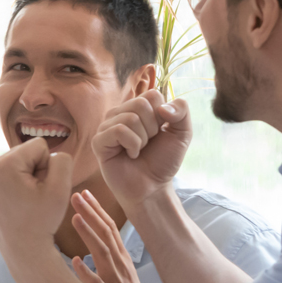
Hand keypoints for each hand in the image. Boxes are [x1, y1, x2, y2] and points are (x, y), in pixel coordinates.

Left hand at [0, 137, 74, 252]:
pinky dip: (12, 183)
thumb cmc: (43, 220)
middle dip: (34, 170)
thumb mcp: (61, 188)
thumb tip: (51, 153)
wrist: (23, 249)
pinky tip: (15, 201)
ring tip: (25, 199)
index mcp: (4, 164)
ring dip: (24, 176)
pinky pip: (4, 173)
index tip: (41, 189)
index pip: (39, 146)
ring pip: (15, 162)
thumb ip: (62, 160)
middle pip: (25, 152)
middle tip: (33, 197)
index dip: (47, 167)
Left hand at [69, 191, 170, 282]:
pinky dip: (86, 273)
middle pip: (106, 234)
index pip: (111, 228)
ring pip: (103, 254)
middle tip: (76, 195)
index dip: (98, 210)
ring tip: (75, 217)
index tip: (85, 193)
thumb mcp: (123, 273)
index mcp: (122, 259)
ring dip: (89, 234)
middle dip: (91, 213)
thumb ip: (110, 255)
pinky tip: (75, 261)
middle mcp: (120, 266)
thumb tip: (91, 238)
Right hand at [93, 91, 190, 211]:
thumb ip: (182, 112)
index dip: (162, 115)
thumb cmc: (163, 161)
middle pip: (141, 104)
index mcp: (137, 109)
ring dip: (142, 139)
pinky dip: (132, 145)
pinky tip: (130, 155)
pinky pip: (119, 131)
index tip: (160, 132)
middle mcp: (120, 114)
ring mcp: (107, 127)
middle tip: (148, 143)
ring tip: (138, 150)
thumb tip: (163, 107)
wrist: (153, 187)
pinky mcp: (99, 141)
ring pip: (130, 118)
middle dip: (152, 128)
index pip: (153, 95)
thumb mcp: (182, 134)